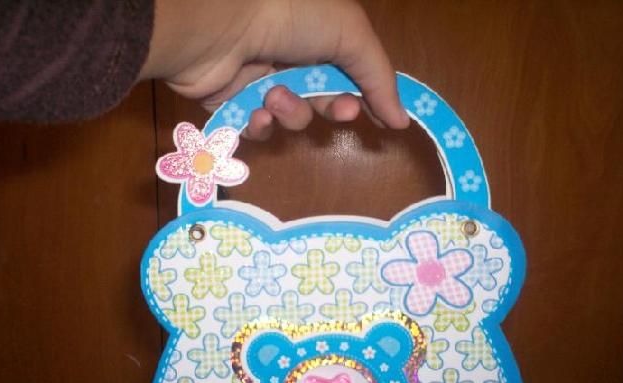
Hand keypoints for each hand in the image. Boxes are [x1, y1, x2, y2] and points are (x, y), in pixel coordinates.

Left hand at [140, 0, 409, 139]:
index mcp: (320, 31)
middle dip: (331, 108)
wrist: (220, 24)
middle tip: (337, 110)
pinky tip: (256, 113)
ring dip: (291, 112)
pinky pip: (257, 127)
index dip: (365, 96)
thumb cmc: (291, 16)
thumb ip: (379, 78)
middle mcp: (290, 53)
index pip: (350, 72)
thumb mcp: (350, 34)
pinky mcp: (232, 101)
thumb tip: (402, 121)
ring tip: (274, 96)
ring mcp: (259, 78)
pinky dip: (261, 125)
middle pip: (323, 99)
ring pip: (291, 116)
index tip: (381, 122)